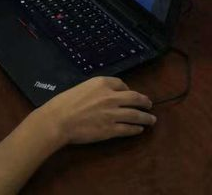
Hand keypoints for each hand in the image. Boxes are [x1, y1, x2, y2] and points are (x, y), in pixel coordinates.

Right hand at [35, 77, 155, 145]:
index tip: (131, 94)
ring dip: (146, 117)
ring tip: (152, 119)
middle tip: (150, 104)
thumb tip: (105, 94)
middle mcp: (111, 96)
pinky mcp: (111, 129)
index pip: (122, 84)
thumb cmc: (66, 102)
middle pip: (134, 98)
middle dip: (144, 102)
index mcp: (102, 83)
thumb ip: (96, 89)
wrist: (60, 119)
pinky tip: (140, 129)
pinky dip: (136, 129)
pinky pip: (128, 129)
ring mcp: (112, 114)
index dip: (129, 89)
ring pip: (135, 114)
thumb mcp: (83, 87)